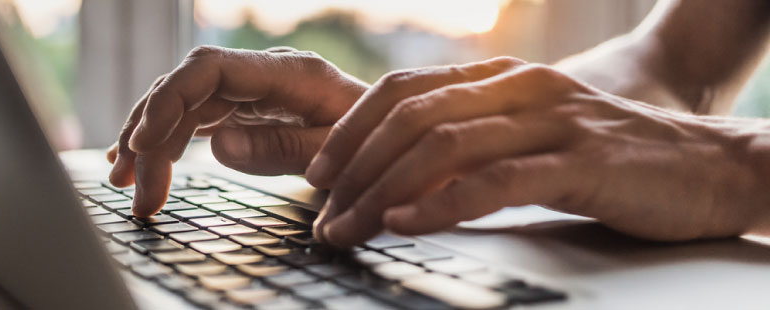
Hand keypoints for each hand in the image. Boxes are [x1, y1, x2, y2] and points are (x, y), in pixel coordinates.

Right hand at [107, 46, 366, 216]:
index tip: (143, 144)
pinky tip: (144, 164)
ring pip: (182, 105)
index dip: (168, 101)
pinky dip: (167, 142)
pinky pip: (194, 118)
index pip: (208, 69)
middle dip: (149, 134)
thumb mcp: (337, 151)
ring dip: (149, 142)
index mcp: (287, 73)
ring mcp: (250, 90)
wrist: (393, 136)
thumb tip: (218, 145)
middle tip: (133, 189)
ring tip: (127, 185)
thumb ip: (283, 147)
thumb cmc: (374, 141)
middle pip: (185, 89)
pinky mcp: (245, 109)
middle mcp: (261, 74)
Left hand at [305, 57, 769, 246]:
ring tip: (350, 228)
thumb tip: (402, 181)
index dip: (350, 131)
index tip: (319, 174)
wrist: (711, 165)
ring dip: (382, 191)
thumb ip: (474, 148)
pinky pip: (495, 179)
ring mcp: (551, 120)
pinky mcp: (580, 160)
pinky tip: (407, 223)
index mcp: (501, 80)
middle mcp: (519, 88)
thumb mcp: (531, 141)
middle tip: (324, 214)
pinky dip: (442, 202)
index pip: (402, 91)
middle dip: (354, 168)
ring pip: (442, 146)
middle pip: (409, 117)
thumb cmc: (611, 160)